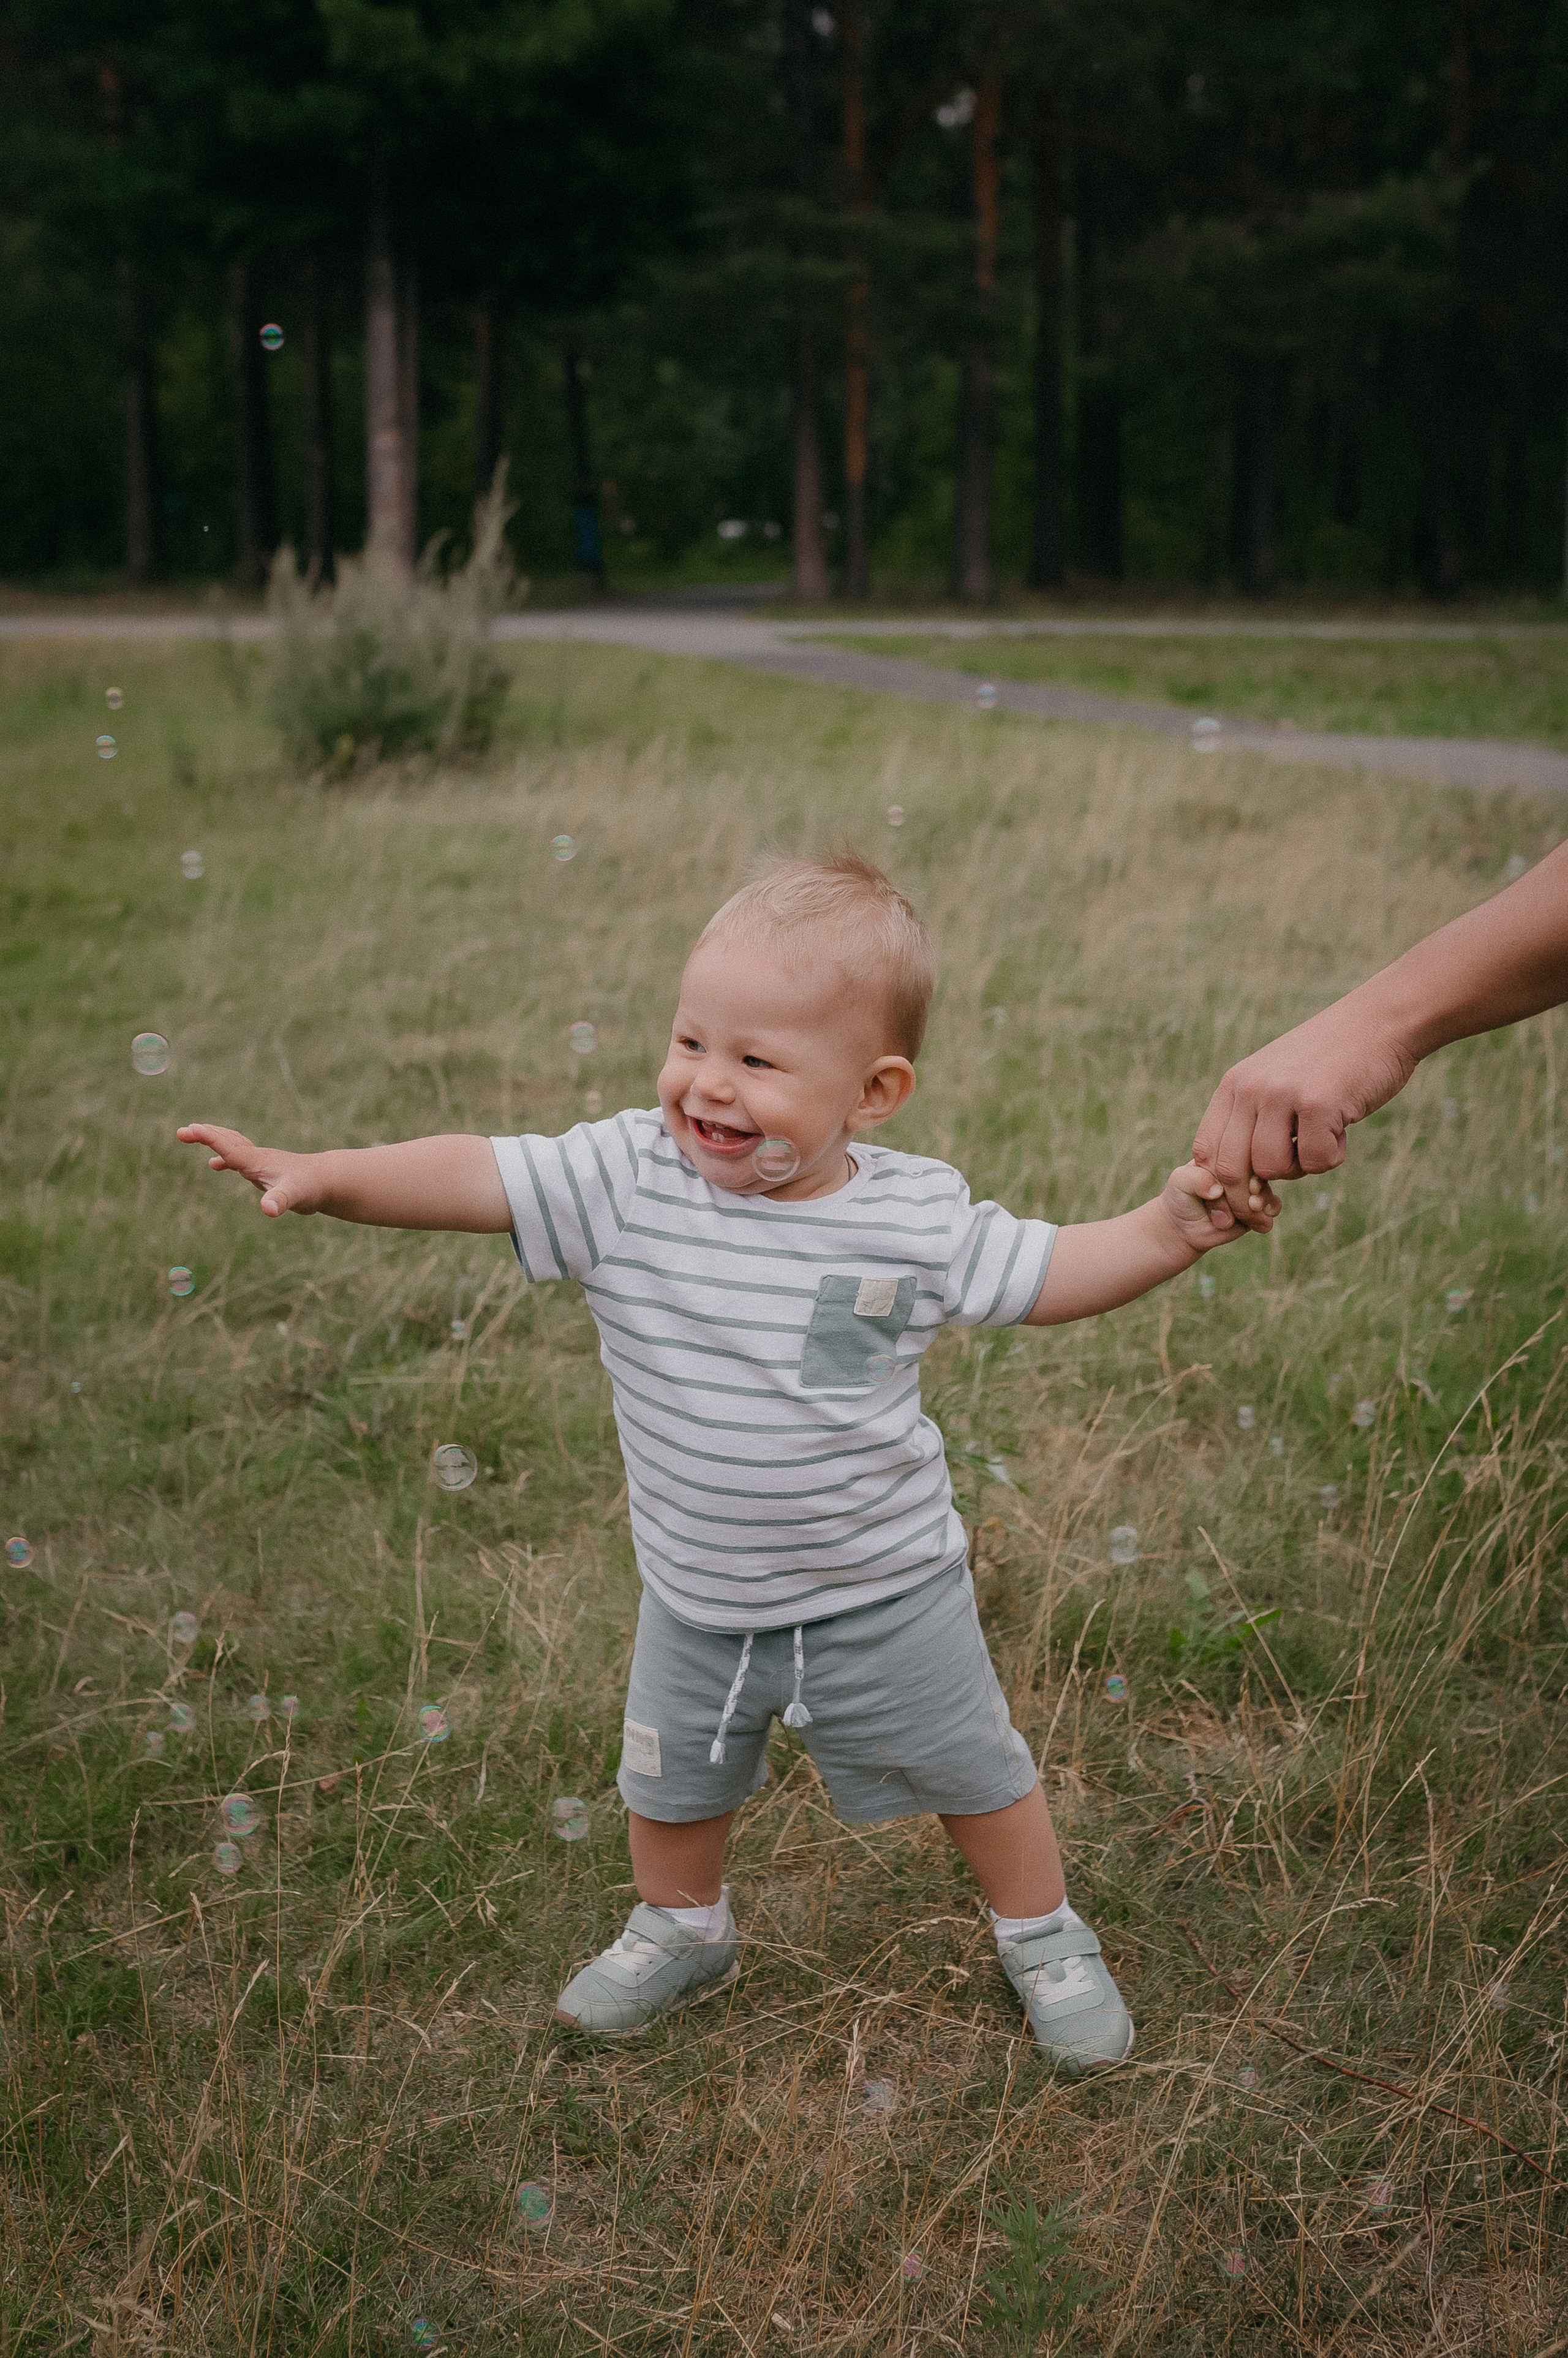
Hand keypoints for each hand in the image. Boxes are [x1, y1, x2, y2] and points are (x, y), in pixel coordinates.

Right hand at [177, 1123, 323, 1216]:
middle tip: (183, 1131)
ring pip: (232, 1145)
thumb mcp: (294, 1196)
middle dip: (205, 1135)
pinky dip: (224, 1156)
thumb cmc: (311, 1188)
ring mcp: (261, 1162)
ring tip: (193, 1134)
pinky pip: (239, 1158)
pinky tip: (215, 1164)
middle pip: (227, 1141)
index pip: (228, 1147)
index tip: (188, 1130)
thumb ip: (280, 1201)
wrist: (329, 1181)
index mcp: (257, 1162)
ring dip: (213, 1140)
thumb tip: (268, 1209)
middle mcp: (257, 1158)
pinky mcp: (265, 1170)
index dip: (208, 1138)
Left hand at [1162, 1159, 1280, 1252]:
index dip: (1239, 1167)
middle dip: (1254, 1185)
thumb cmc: (1181, 1197)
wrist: (1184, 1226)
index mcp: (1224, 1155)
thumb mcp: (1179, 1182)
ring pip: (1267, 1188)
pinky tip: (1262, 1215)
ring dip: (1264, 1198)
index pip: (1239, 1153)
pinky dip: (1269, 1211)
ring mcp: (1251, 1189)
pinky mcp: (1257, 1209)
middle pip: (1258, 1171)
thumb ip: (1194, 1179)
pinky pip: (1272, 1207)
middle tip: (1250, 1194)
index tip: (1230, 1181)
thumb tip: (1218, 1189)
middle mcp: (1241, 1170)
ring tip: (1254, 1206)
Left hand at [1191, 1004, 1417, 1221]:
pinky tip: (1342, 1126)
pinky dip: (1333, 1156)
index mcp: (1234, 1084)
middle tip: (1282, 1191)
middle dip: (1254, 1195)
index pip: (1205, 1150)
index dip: (1222, 1185)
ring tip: (1320, 1138)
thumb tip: (1237, 1181)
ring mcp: (1282, 1094)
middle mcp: (1250, 1088)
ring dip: (1301, 1169)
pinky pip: (1316, 1162)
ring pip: (1272, 1169)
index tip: (1248, 1197)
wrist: (1380, 1021)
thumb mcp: (1276, 1079)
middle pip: (1230, 1168)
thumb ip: (1252, 1118)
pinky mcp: (1318, 1103)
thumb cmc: (1330, 1061)